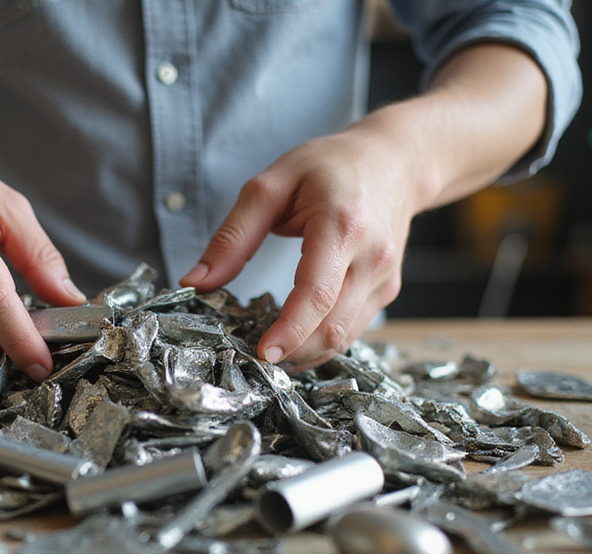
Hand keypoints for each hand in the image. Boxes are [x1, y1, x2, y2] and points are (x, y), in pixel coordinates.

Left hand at [181, 44, 549, 369]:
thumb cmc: (331, 166)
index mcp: (342, 226)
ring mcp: (385, 277)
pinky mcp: (387, 290)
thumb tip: (196, 282)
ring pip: (345, 336)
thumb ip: (233, 236)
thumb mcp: (271, 185)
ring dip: (305, 352)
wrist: (394, 160)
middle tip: (251, 354)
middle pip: (333, 326)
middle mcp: (372, 256)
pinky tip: (295, 334)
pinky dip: (322, 340)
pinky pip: (353, 328)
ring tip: (269, 346)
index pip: (317, 293)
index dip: (290, 330)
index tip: (262, 353)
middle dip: (292, 351)